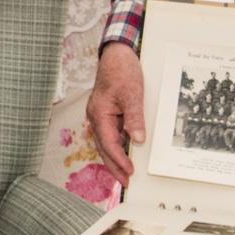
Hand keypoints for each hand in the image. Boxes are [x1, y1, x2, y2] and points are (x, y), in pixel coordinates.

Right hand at [86, 41, 146, 183]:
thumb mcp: (132, 95)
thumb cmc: (121, 70)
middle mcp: (97, 116)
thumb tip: (137, 141)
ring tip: (126, 171)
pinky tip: (127, 151)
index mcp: (100, 114)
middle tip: (126, 181)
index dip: (119, 160)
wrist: (117, 53)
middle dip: (114, 166)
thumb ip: (134, 119)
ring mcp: (101, 114)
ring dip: (115, 157)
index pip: (108, 144)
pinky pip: (111, 132)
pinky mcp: (107, 111)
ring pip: (106, 142)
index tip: (130, 171)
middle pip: (104, 147)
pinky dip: (118, 144)